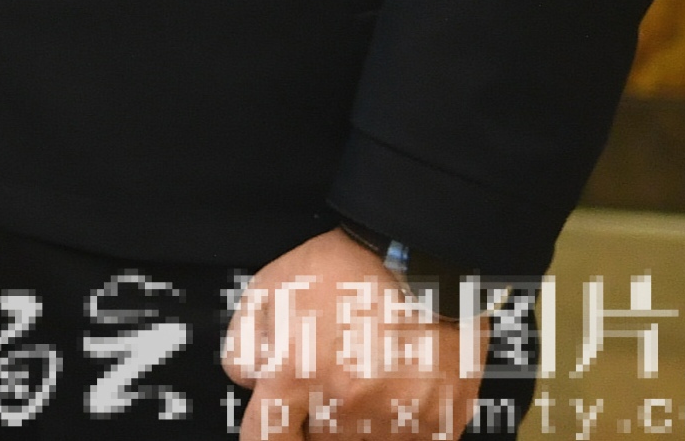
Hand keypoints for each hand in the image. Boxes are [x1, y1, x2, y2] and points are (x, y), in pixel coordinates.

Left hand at [224, 228, 484, 438]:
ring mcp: (395, 421)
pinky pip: (409, 440)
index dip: (265, 433)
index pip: (265, 438)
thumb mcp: (270, 289)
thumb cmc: (349, 270)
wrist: (425, 261)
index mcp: (297, 373)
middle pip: (314, 440)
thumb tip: (251, 381)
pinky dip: (399, 423)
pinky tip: (398, 385)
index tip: (274, 425)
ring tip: (367, 374)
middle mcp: (345, 405)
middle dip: (314, 416)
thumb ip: (246, 344)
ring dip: (357, 420)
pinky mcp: (438, 426)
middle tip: (330, 378)